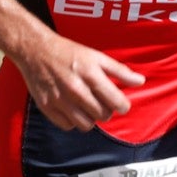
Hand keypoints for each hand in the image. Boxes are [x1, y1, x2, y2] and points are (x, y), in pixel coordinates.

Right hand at [15, 33, 145, 131]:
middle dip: (106, 110)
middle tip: (101, 101)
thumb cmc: (68, 52)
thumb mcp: (96, 56)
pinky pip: (67, 126)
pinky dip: (72, 121)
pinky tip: (72, 108)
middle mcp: (75, 88)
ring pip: (86, 125)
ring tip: (87, 106)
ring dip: (90, 118)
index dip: (122, 106)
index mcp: (90, 73)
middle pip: (103, 115)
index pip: (116, 102)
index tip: (120, 103)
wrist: (35, 50)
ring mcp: (59, 99)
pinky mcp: (46, 107)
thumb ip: (119, 71)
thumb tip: (140, 81)